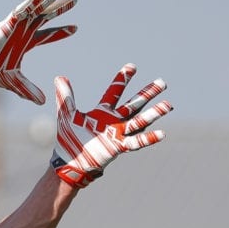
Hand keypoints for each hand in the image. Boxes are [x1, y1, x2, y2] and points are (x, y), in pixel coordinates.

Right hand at [0, 0, 76, 104]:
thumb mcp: (15, 82)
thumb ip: (28, 90)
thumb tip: (42, 102)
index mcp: (25, 42)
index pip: (47, 35)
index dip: (61, 32)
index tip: (75, 28)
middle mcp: (23, 30)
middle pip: (46, 16)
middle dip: (61, 8)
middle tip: (75, 0)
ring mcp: (17, 25)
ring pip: (37, 9)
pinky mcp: (9, 22)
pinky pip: (23, 9)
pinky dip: (32, 1)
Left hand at [51, 63, 170, 188]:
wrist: (71, 160)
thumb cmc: (69, 139)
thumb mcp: (66, 113)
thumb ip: (65, 96)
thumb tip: (59, 77)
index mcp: (103, 112)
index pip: (115, 92)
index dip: (123, 79)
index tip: (132, 67)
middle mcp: (114, 121)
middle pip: (134, 104)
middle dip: (148, 93)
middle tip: (162, 82)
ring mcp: (118, 133)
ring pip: (140, 120)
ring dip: (154, 113)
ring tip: (169, 105)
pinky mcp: (119, 146)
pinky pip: (136, 141)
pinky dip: (148, 138)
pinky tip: (162, 134)